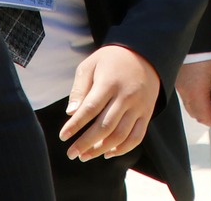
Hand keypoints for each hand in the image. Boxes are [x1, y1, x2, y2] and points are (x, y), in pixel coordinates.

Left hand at [59, 45, 160, 160]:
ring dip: (101, 150)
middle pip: (105, 126)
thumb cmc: (112, 60)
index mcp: (110, 82)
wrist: (145, 53)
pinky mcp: (147, 112)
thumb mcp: (91, 64)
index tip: (63, 136)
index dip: (75, 125)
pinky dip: (122, 149)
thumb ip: (79, 88)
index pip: (90, 108)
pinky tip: (108, 152)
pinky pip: (137, 137)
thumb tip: (70, 113)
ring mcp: (139, 105)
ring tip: (85, 156)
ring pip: (120, 135)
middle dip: (85, 143)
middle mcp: (126, 95)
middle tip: (71, 153)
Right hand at [175, 57, 210, 128]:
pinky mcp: (179, 80)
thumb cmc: (208, 54)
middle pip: (197, 114)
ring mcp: (181, 87)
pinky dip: (197, 98)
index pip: (205, 117)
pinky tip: (207, 87)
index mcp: (196, 95)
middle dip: (210, 114)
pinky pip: (187, 96)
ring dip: (204, 106)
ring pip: (191, 106)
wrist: (194, 39)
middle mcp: (186, 94)